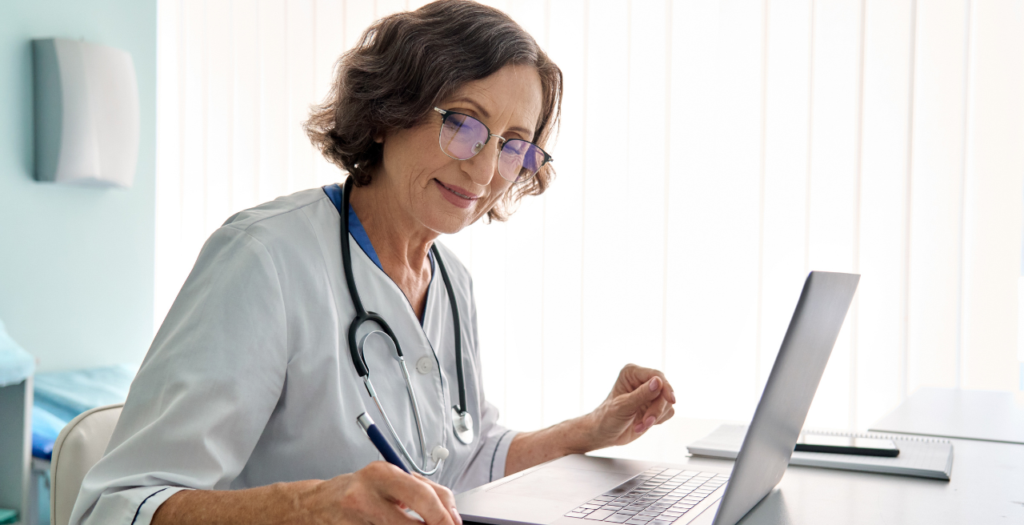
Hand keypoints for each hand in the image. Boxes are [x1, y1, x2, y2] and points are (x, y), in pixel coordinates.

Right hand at [298, 461, 461, 524]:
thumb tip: (450, 512)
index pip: (424, 495)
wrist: (316, 505)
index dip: (445, 514)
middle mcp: (367, 494)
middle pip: (415, 519)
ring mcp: (357, 519)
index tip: (454, 524)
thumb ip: (420, 490)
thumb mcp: (389, 481)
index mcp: (382, 473)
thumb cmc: (359, 491)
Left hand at [582, 364, 676, 448]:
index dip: (665, 387)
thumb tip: (658, 382)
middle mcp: (642, 381)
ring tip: (640, 425)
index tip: (671, 400)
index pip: (656, 375)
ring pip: (667, 403)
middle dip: (656, 409)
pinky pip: (667, 412)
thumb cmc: (607, 418)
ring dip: (655, 417)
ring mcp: (649, 394)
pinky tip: (642, 424)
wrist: (604, 435)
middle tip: (646, 422)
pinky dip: (657, 421)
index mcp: (631, 373)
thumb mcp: (623, 406)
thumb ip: (642, 394)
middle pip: (664, 391)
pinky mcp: (654, 406)